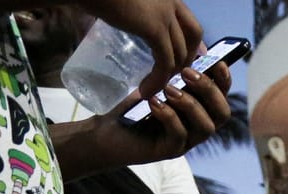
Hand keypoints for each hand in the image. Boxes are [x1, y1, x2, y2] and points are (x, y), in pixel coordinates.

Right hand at [76, 0, 202, 102]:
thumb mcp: (117, 4)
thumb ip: (119, 14)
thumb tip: (94, 26)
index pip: (190, 20)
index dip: (190, 43)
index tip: (183, 60)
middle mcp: (171, 0)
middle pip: (194, 35)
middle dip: (186, 59)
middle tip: (170, 77)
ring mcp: (165, 13)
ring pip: (179, 53)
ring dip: (168, 76)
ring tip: (152, 89)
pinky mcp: (154, 27)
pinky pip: (164, 62)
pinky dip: (158, 80)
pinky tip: (145, 90)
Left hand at [76, 60, 231, 170]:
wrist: (109, 131)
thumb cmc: (135, 106)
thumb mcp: (159, 83)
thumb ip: (178, 72)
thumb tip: (197, 50)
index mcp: (200, 110)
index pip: (223, 97)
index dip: (225, 81)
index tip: (217, 63)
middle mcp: (197, 128)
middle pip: (222, 114)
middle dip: (209, 90)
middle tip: (187, 73)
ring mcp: (186, 142)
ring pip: (206, 128)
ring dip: (190, 104)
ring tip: (168, 89)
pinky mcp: (169, 152)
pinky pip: (180, 136)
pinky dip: (169, 116)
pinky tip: (154, 102)